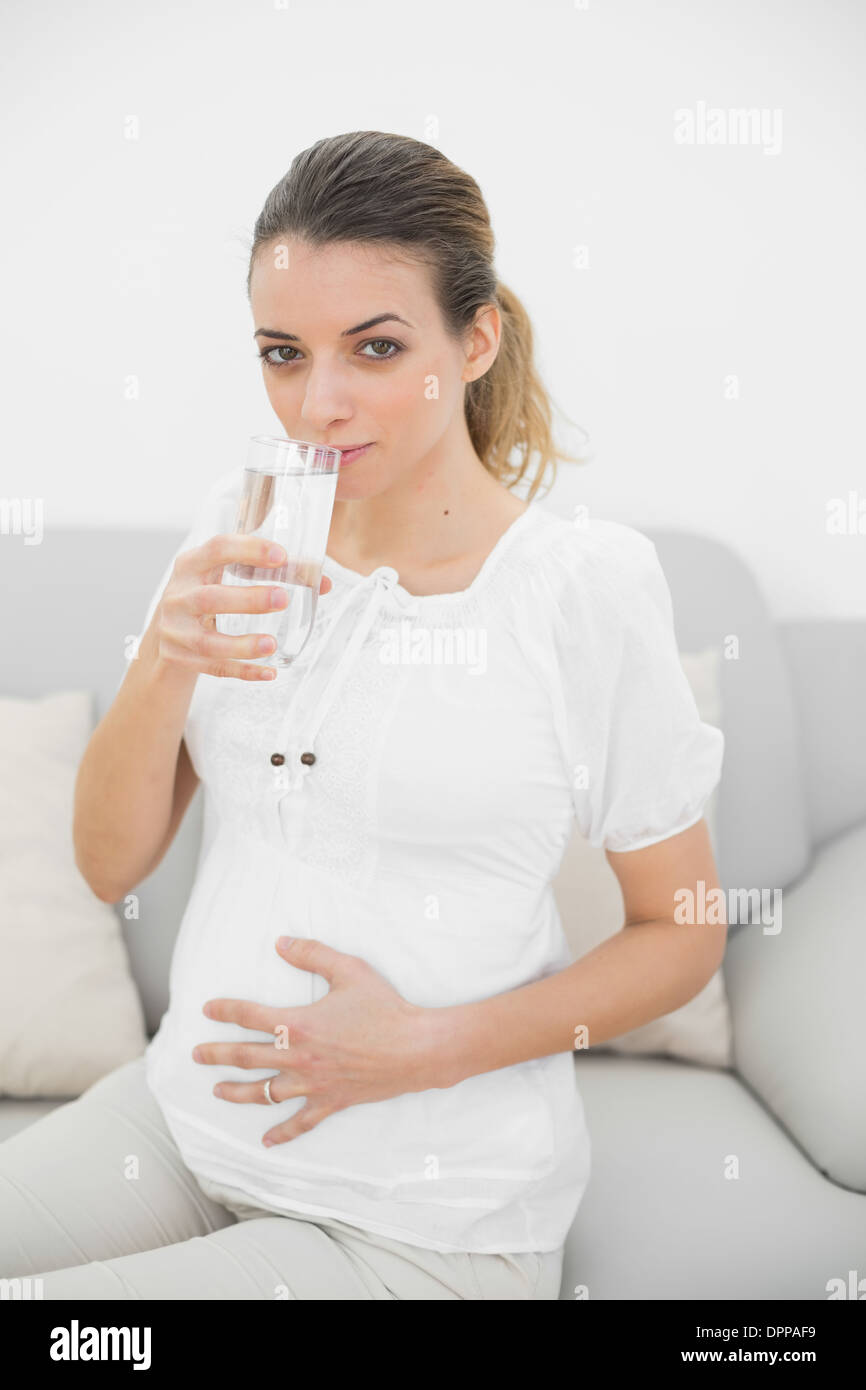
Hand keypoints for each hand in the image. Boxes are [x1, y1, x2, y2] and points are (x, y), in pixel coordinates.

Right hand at [149, 533, 331, 682]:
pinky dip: (243, 671)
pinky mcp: (181, 658)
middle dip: (247, 599)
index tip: (281, 555)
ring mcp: (176, 631)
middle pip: (209, 598)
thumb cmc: (206, 592)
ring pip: (207, 641)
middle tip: (282, 598)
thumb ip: (271, 573)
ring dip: (242, 644)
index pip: (217, 549)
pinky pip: (214, 668)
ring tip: (272, 644)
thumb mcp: (224, 575)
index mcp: (191, 564)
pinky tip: (269, 673)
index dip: (249, 550)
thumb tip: (322, 582)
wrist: (164, 630)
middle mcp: (178, 596)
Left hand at [192, 937, 433, 1146]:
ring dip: (236, 1091)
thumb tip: (280, 943)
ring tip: (217, 1090)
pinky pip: (300, 1123)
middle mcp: (299, 1058)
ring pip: (264, 1092)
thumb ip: (312, 955)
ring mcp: (313, 1084)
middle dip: (216, 1055)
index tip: (208, 1009)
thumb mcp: (349, 970)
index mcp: (299, 1024)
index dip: (226, 1010)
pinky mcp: (331, 1102)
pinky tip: (266, 1140)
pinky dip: (282, 1133)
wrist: (416, 1048)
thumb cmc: (385, 1007)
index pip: (250, 1016)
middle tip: (196, 1054)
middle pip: (245, 1057)